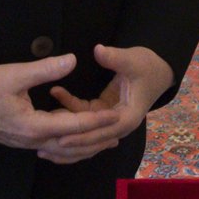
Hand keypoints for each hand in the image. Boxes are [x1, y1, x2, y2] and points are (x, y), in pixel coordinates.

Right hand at [0, 55, 121, 152]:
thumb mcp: (12, 74)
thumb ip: (45, 69)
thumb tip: (72, 59)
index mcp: (32, 126)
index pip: (73, 126)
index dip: (97, 120)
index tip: (117, 116)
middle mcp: (29, 140)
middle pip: (70, 146)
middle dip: (94, 141)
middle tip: (118, 136)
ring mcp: (21, 141)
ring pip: (58, 148)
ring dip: (80, 145)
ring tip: (101, 140)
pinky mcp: (16, 137)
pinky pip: (47, 145)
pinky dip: (64, 143)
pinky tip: (68, 136)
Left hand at [36, 43, 173, 164]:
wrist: (157, 70)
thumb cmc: (147, 66)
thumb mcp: (133, 60)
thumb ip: (115, 57)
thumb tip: (98, 50)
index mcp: (128, 117)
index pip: (103, 132)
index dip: (83, 136)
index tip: (61, 138)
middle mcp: (118, 123)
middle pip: (93, 140)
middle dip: (70, 145)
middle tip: (43, 148)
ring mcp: (109, 120)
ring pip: (87, 135)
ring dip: (67, 139)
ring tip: (41, 146)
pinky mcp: (102, 113)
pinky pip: (84, 121)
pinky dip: (70, 118)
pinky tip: (53, 106)